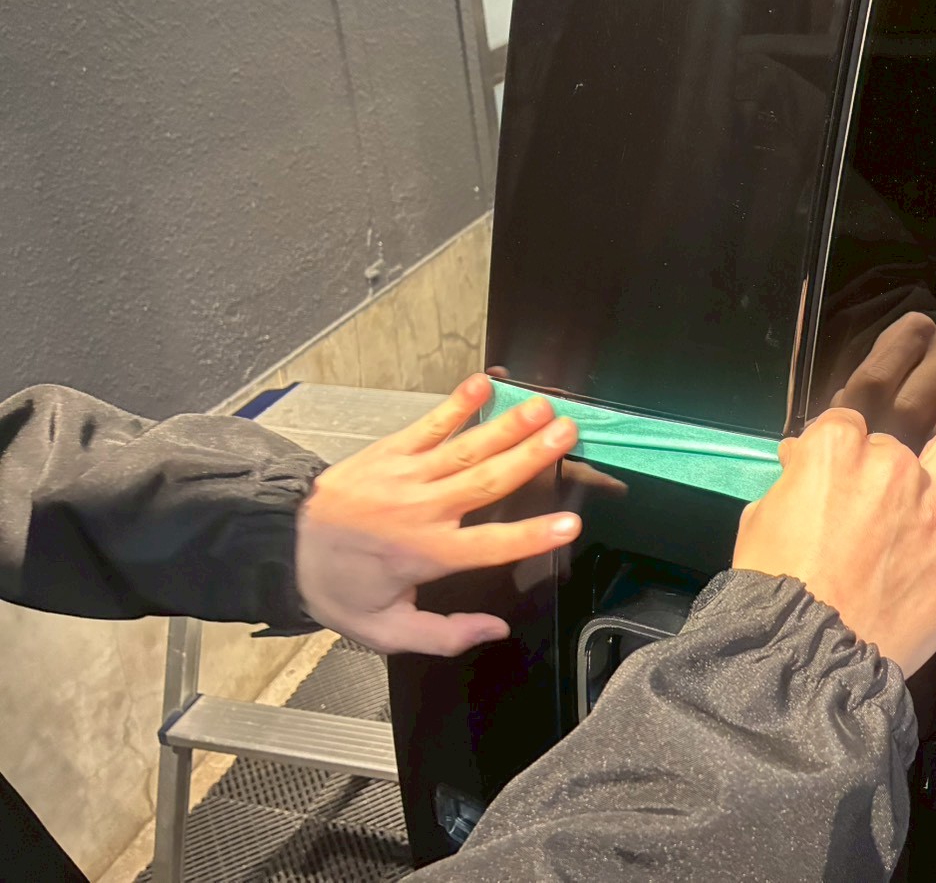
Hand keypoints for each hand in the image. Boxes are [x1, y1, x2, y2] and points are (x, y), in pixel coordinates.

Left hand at [296, 375, 581, 655]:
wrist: (282, 546)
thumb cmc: (340, 589)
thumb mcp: (385, 631)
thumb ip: (443, 636)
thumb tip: (495, 630)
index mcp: (426, 556)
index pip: (489, 547)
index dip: (531, 536)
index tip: (569, 524)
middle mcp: (422, 511)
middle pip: (486, 482)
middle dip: (529, 456)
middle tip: (568, 433)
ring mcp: (406, 476)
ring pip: (465, 449)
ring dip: (506, 425)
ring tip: (542, 406)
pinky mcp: (390, 452)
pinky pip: (428, 425)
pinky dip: (455, 404)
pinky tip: (481, 383)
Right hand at [732, 408, 935, 675]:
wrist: (809, 656)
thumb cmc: (774, 591)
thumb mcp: (761, 520)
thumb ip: (791, 481)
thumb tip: (799, 458)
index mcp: (836, 450)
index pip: (845, 424)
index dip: (839, 452)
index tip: (835, 479)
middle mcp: (893, 463)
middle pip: (900, 438)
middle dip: (886, 464)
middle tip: (877, 502)